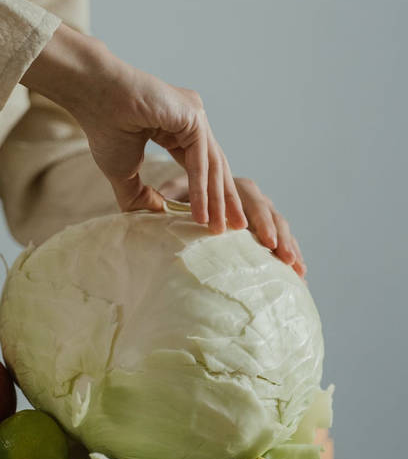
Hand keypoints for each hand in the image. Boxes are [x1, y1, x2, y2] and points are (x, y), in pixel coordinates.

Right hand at [22, 25, 247, 229]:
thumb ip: (140, 195)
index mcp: (179, 128)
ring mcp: (195, 116)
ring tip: (220, 229)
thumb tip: (157, 216)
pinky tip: (201, 213)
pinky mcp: (193, 116)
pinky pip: (200, 160)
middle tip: (236, 230)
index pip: (203, 167)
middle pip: (215, 168)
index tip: (217, 221)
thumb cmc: (104, 127)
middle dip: (225, 201)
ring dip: (217, 201)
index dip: (211, 195)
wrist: (94, 97)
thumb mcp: (123, 172)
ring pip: (212, 166)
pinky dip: (201, 189)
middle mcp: (192, 120)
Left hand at [161, 173, 305, 276]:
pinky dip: (293, 253)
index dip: (257, 218)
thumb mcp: (172, 194)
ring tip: (297, 268)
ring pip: (281, 226)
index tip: (262, 239)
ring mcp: (261, 212)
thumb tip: (157, 205)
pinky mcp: (266, 228)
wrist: (189, 195)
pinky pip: (284, 239)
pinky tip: (301, 273)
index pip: (249, 198)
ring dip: (290, 246)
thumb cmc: (179, 196)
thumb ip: (168, 197)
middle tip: (282, 256)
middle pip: (271, 213)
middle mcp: (251, 196)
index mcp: (233, 185)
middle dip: (277, 236)